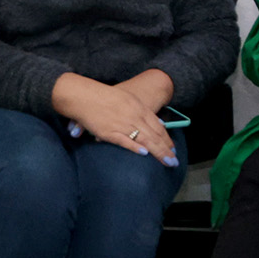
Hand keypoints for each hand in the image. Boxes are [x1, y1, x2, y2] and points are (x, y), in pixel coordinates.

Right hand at [53, 73, 177, 165]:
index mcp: (139, 108)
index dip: (167, 139)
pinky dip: (135, 147)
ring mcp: (122, 124)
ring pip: (144, 139)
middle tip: (174, 161)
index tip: (173, 149)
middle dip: (166, 149)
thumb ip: (142, 112)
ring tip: (167, 162)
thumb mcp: (128, 100)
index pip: (158, 126)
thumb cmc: (105, 97)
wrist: (84, 96)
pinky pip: (125, 141)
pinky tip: (144, 154)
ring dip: (158, 152)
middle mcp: (134, 116)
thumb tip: (157, 124)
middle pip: (155, 135)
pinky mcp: (109, 132)